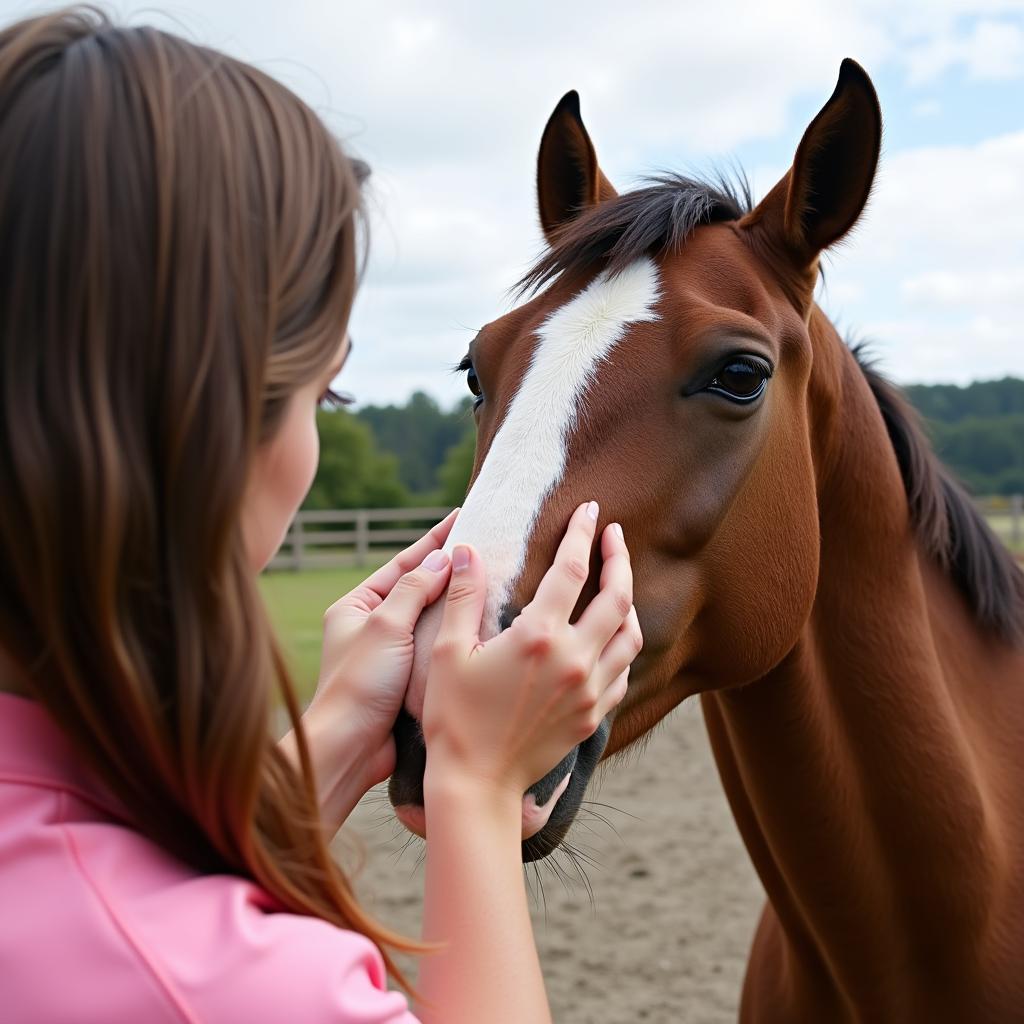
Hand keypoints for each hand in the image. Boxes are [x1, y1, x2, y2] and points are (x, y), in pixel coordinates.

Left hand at [280, 509, 457, 828]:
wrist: (351, 750)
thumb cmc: (359, 684)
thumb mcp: (386, 625)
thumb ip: (413, 588)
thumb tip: (442, 558)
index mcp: (357, 606)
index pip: (403, 562)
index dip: (434, 540)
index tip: (464, 517)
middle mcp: (374, 628)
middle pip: (420, 589)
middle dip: (451, 570)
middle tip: (487, 546)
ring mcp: (394, 655)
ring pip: (433, 620)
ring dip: (459, 604)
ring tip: (495, 582)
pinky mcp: (411, 681)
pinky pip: (439, 649)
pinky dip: (459, 636)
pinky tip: (486, 627)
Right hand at [421, 501, 641, 799]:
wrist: (478, 785)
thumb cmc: (455, 718)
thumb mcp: (450, 652)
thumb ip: (463, 596)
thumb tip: (466, 550)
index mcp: (540, 636)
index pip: (572, 569)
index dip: (582, 533)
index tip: (590, 509)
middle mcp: (575, 659)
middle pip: (617, 597)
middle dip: (619, 558)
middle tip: (615, 535)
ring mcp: (590, 690)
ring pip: (630, 634)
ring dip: (628, 601)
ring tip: (618, 582)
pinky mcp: (593, 715)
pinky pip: (623, 671)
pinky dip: (623, 645)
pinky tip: (611, 637)